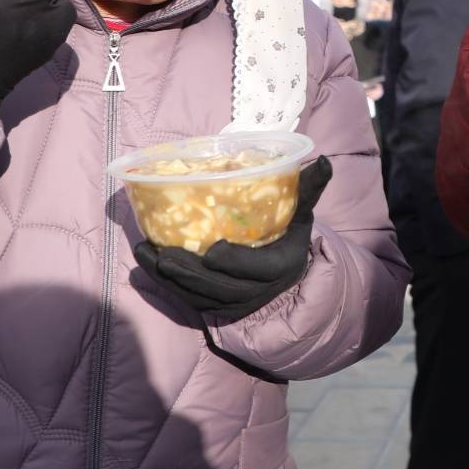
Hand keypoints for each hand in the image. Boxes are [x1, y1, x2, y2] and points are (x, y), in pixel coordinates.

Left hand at [135, 157, 332, 320]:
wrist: (285, 280)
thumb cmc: (288, 237)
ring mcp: (233, 304)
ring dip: (169, 279)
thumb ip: (307, 189)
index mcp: (281, 266)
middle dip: (190, 274)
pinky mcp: (214, 309)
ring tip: (146, 255)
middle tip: (164, 255)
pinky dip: (164, 285)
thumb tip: (323, 159)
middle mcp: (257, 292)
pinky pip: (187, 301)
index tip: (212, 251)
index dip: (234, 262)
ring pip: (199, 296)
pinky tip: (145, 263)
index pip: (258, 269)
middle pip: (221, 287)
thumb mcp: (301, 214)